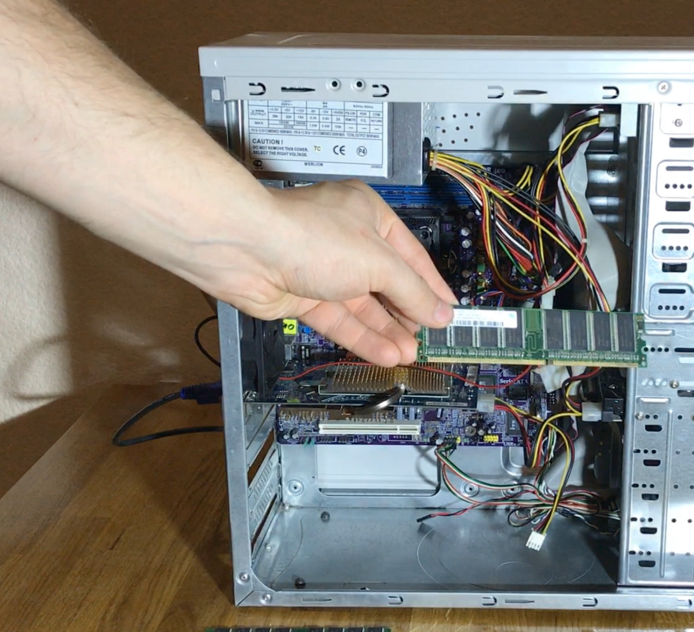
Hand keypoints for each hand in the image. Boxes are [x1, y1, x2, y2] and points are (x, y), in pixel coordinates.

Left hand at [185, 180, 456, 366]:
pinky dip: (361, 337)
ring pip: (362, 306)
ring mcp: (322, 269)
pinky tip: (384, 353)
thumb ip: (412, 291)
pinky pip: (339, 320)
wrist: (247, 250)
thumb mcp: (379, 262)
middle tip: (428, 338)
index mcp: (368, 214)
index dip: (430, 284)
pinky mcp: (302, 296)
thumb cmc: (310, 236)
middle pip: (386, 282)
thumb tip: (439, 312)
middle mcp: (346, 239)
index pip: (410, 254)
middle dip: (407, 313)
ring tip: (409, 354)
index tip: (447, 309)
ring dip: (387, 331)